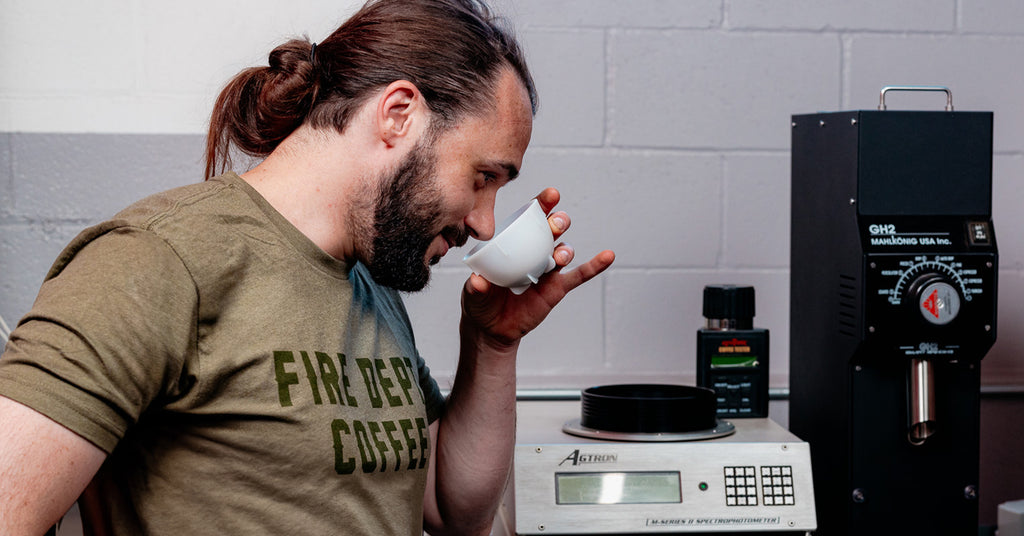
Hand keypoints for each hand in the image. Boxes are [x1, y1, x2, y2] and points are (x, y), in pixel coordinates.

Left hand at [461, 188, 614, 348]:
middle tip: (555, 223)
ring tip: (559, 255)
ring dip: (565, 248)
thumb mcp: (473, 294)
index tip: (550, 195)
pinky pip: (578, 275)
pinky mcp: (557, 287)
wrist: (492, 329)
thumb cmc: (481, 303)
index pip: (528, 219)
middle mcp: (533, 251)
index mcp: (514, 243)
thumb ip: (475, 287)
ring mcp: (547, 269)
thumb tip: (478, 281)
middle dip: (557, 222)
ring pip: (562, 250)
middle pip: (550, 230)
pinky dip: (594, 266)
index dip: (540, 206)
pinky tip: (607, 256)